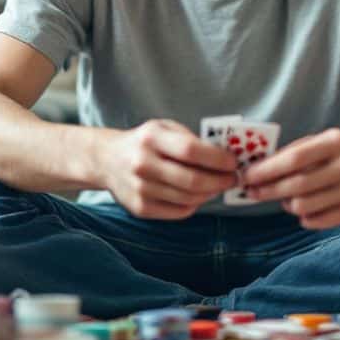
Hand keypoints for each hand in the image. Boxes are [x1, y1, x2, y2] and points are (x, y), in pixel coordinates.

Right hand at [99, 119, 237, 219]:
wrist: (106, 160)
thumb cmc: (144, 142)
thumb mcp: (164, 128)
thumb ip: (190, 139)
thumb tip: (224, 157)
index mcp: (152, 138)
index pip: (191, 151)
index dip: (217, 159)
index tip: (232, 163)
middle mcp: (143, 163)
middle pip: (192, 179)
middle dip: (220, 181)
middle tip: (232, 179)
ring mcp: (140, 188)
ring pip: (188, 198)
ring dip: (210, 194)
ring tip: (218, 186)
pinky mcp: (140, 208)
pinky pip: (178, 212)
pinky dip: (194, 205)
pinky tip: (198, 196)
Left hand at [241, 128, 339, 228]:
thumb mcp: (323, 142)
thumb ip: (294, 152)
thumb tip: (258, 169)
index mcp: (335, 143)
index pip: (294, 159)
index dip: (267, 170)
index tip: (247, 176)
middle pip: (296, 185)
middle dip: (268, 190)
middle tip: (252, 192)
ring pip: (303, 206)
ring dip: (286, 204)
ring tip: (285, 198)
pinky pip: (316, 221)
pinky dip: (303, 216)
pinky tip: (304, 208)